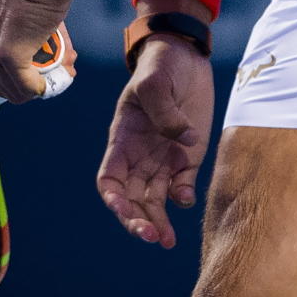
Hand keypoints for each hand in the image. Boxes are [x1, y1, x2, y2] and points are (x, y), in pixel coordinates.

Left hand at [0, 0, 75, 102]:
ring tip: (64, 71)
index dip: (17, 79)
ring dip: (41, 87)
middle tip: (59, 72)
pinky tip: (56, 79)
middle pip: (4, 85)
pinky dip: (42, 89)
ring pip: (16, 90)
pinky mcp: (9, 56)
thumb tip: (51, 54)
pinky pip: (27, 87)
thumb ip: (27, 32)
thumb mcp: (22, 8)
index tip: (38, 75)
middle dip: (32, 85)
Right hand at [97, 36, 213, 248]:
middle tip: (154, 237)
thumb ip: (165, 112)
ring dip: (159, 222)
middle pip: (132, 199)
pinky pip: (181, 188)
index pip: (110, 179)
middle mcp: (140, 156)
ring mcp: (163, 159)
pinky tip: (186, 199)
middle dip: (138, 221)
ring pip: (155, 201)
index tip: (124, 211)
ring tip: (168, 241)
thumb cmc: (162, 65)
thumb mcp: (156, 81)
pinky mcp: (186, 159)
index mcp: (124, 139)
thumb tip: (184, 142)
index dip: (113, 200)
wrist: (186, 56)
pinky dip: (182, 199)